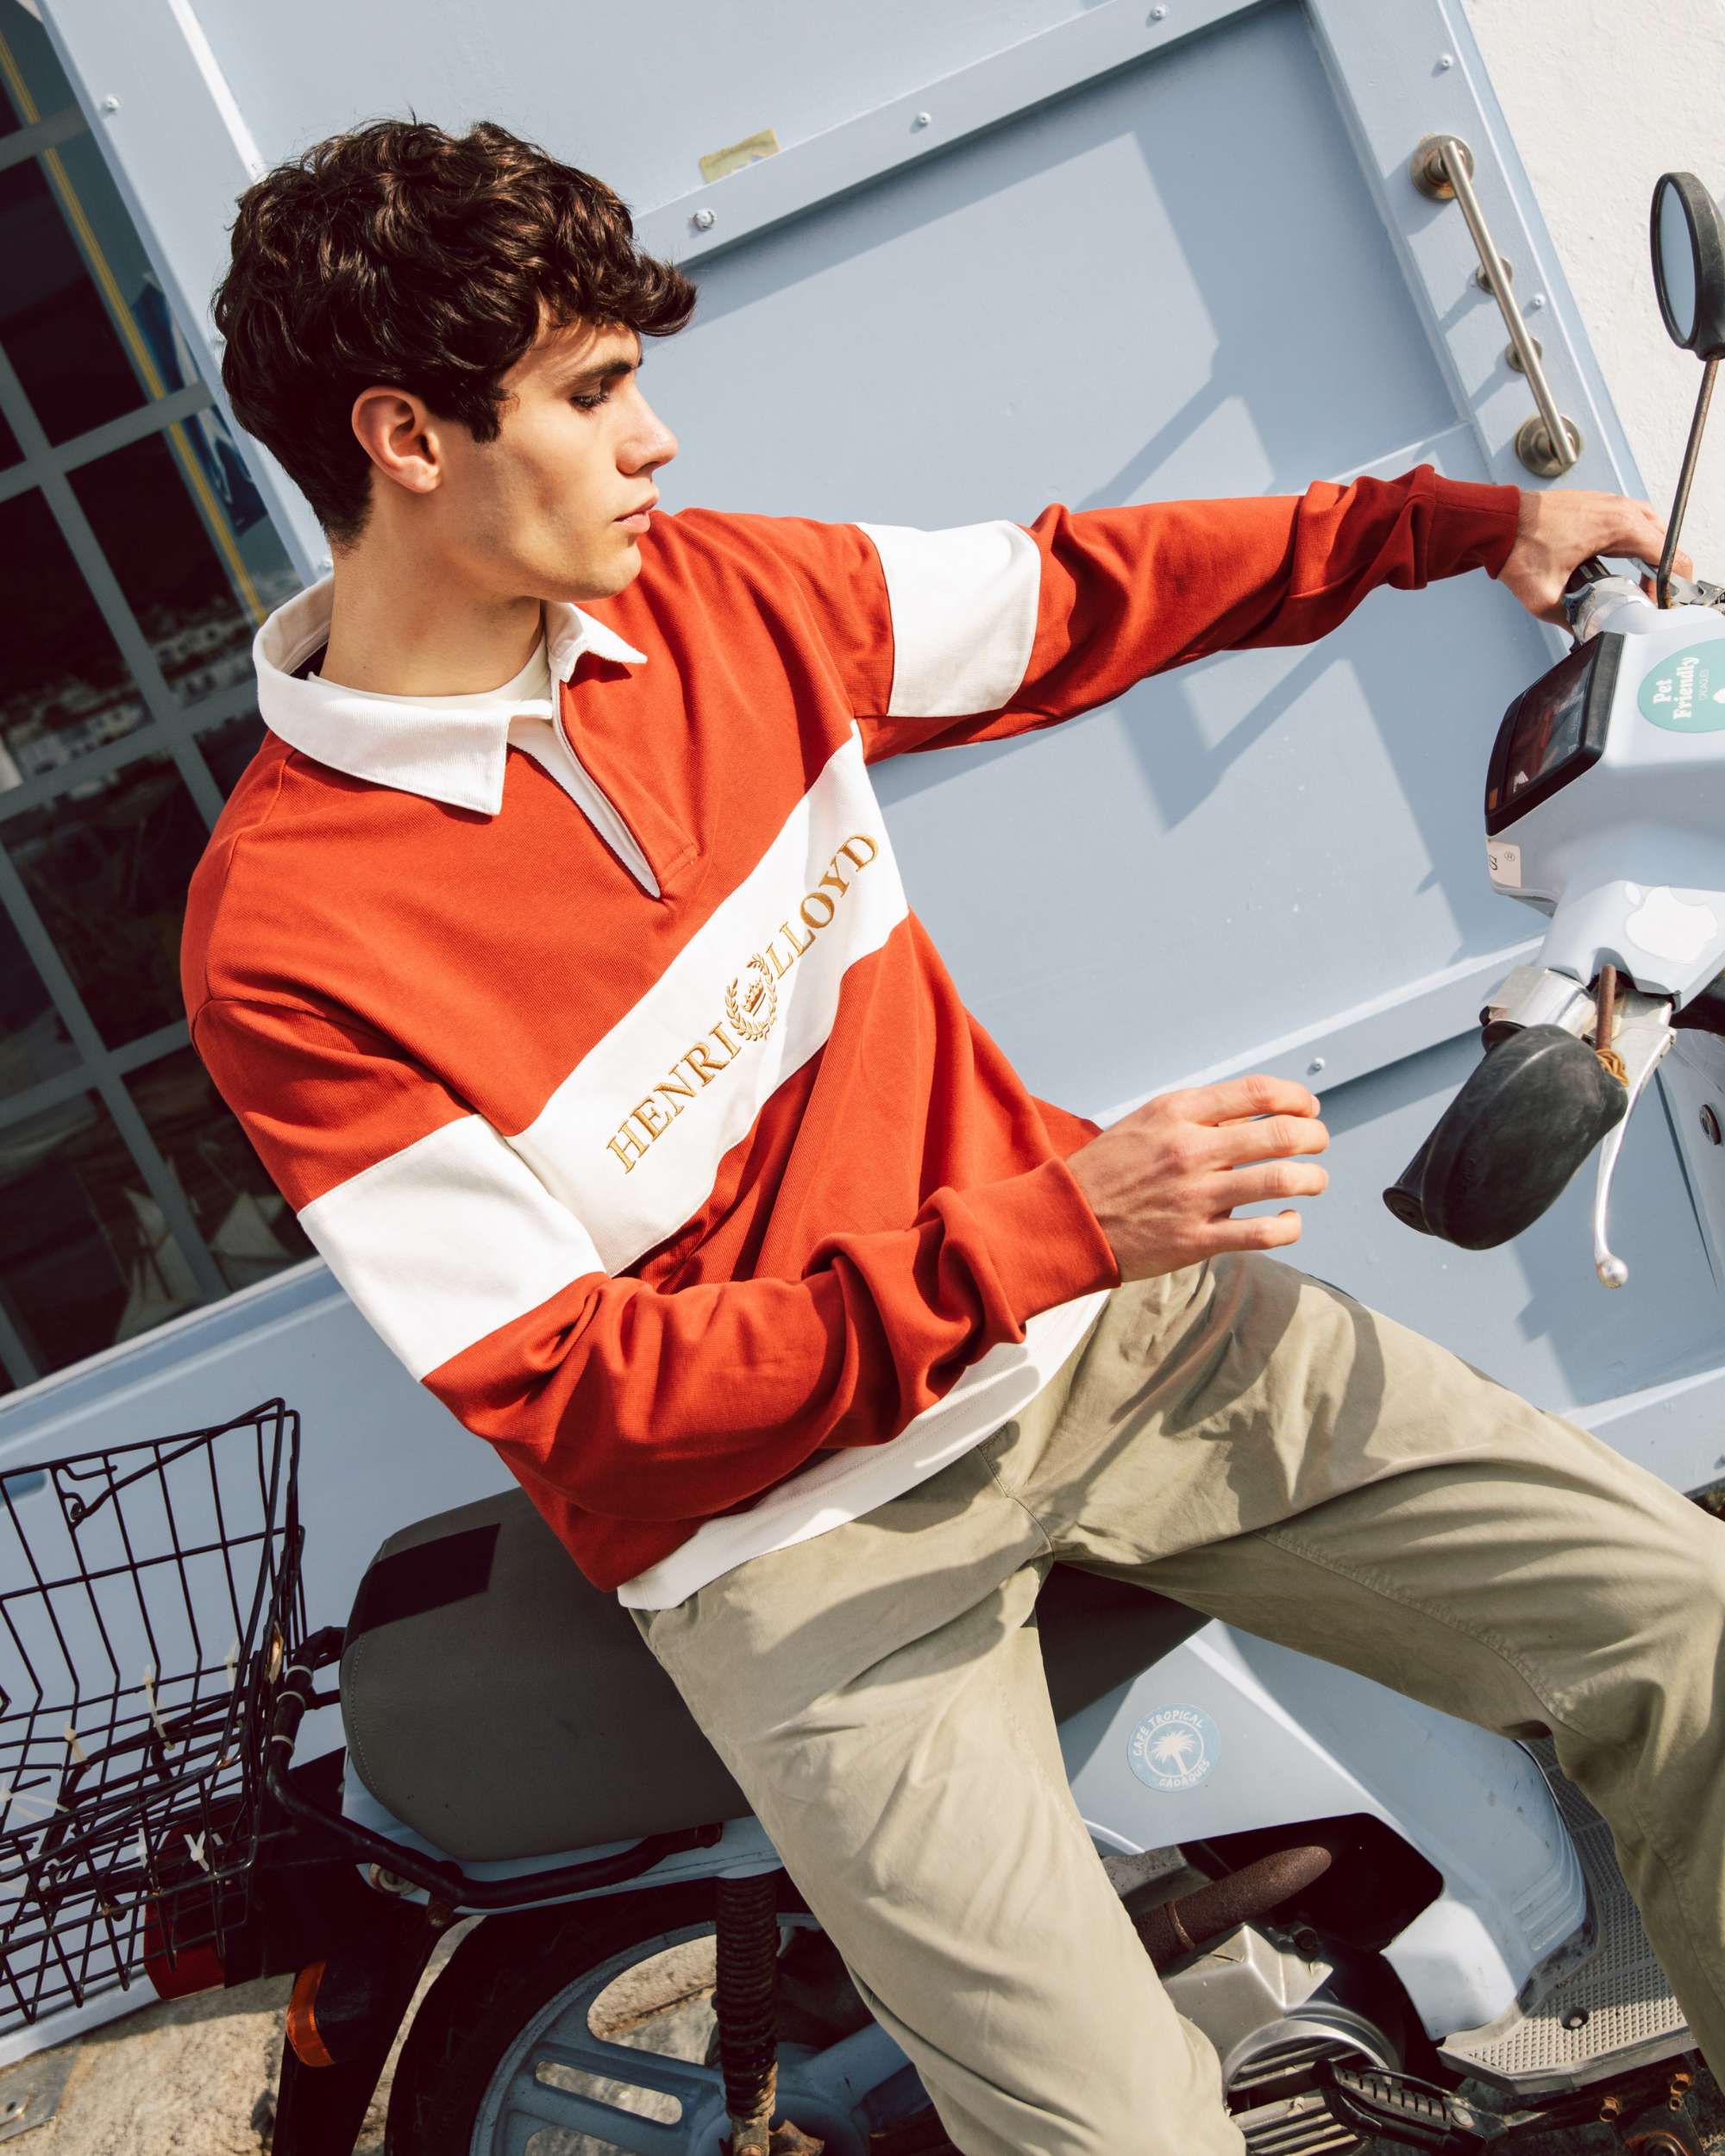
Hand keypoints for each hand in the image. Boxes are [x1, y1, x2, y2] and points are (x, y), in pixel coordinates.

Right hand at [1067, 1075, 1328, 1281]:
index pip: (1257, 1092)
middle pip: (1280, 1134)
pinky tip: (1289, 1220)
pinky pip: (1263, 1233)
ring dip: (1312, 1179)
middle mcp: (1189, 1150)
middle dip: (1314, 1137)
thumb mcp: (1147, 1123)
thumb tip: (1256, 1114)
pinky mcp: (1196, 1239)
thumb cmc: (1107, 1171)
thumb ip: (1200, 1117)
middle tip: (1318, 1143)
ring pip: (1281, 1180)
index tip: (1308, 1107)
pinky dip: (1289, 1226)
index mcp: (1177, 1113)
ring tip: (1314, 1180)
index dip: (1297, 1098)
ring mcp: (1194, 1196)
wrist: (1065, 1220)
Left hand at [1500, 488, 1692, 622]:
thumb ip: (1571, 618)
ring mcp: (1609, 502)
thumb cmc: (1517, 547)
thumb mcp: (1545, 598)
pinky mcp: (1598, 504)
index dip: (1672, 584)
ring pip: (1651, 528)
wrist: (1497, 522)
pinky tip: (1624, 562)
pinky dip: (1636, 541)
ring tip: (1642, 583)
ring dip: (1652, 554)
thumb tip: (1586, 633)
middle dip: (1665, 572)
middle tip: (1652, 598)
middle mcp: (1619, 509)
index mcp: (1618, 527)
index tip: (1662, 602)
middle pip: (1665, 541)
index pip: (1668, 554)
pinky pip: (1632, 520)